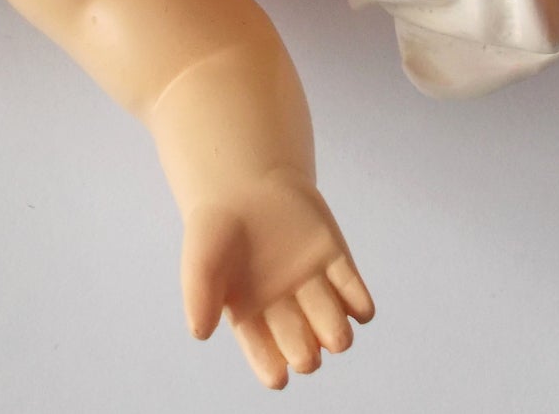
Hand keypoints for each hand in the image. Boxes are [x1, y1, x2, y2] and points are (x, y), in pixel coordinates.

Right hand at [181, 170, 375, 388]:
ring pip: (336, 330)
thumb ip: (198, 294)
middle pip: (305, 349)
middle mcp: (285, 310)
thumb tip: (201, 334)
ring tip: (333, 331)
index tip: (281, 375)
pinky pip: (357, 297)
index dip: (274, 371)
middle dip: (307, 354)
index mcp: (251, 318)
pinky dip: (360, 306)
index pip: (266, 358)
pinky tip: (352, 303)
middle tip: (305, 348)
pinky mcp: (336, 263)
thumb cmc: (217, 227)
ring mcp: (313, 288)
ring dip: (336, 332)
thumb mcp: (201, 258)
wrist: (247, 183)